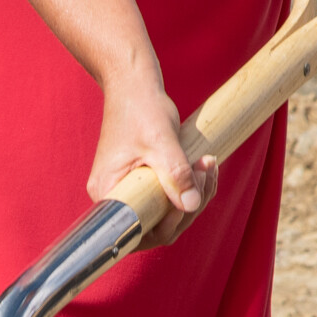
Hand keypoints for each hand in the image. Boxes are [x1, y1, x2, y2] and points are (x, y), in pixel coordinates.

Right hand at [87, 79, 217, 250]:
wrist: (134, 85)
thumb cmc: (141, 108)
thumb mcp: (161, 141)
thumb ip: (176, 174)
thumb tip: (191, 206)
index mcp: (108, 192)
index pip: (138, 231)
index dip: (168, 225)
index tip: (189, 200)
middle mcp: (114, 196)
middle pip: (156, 224)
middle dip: (189, 204)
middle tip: (207, 172)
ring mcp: (128, 189)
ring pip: (167, 210)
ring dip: (195, 193)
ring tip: (209, 165)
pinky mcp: (142, 181)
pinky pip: (168, 195)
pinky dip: (190, 185)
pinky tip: (205, 166)